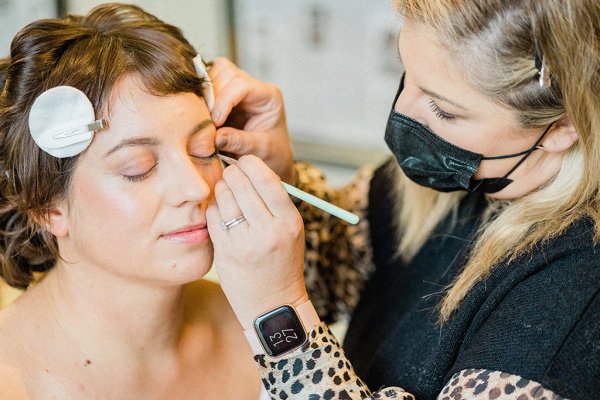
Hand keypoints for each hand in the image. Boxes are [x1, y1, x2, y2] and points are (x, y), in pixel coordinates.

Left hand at [206, 155, 307, 328]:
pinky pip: (212, 216)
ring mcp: (245, 242)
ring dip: (221, 189)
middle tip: (230, 174)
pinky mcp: (226, 252)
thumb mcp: (291, 231)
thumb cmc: (281, 263)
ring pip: (224, 197)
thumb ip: (274, 203)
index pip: (266, 178)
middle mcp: (269, 231)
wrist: (273, 305)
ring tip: (225, 192)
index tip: (245, 163)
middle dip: (232, 173)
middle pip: (242, 184)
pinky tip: (219, 212)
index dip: (251, 165)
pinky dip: (213, 208)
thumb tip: (249, 168)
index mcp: (289, 221)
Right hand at [209, 58, 295, 182]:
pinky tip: (200, 115)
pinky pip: (207, 85)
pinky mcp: (225, 95)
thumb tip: (216, 137)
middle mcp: (253, 87)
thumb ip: (239, 142)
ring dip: (204, 95)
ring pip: (214, 74)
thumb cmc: (272, 153)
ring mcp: (238, 89)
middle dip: (212, 96)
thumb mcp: (260, 150)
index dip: (224, 101)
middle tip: (205, 120)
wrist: (272, 158)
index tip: (215, 122)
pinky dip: (200, 97)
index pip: (242, 85)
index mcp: (268, 96)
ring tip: (204, 118)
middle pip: (226, 73)